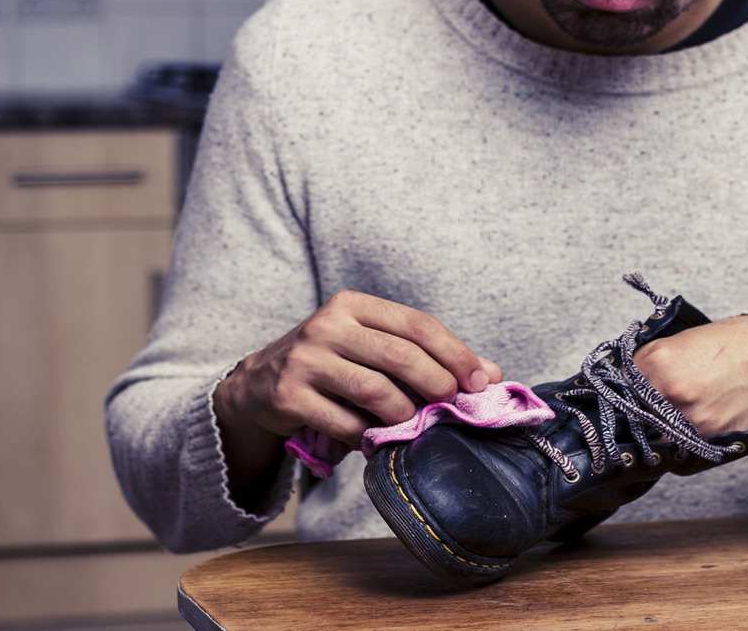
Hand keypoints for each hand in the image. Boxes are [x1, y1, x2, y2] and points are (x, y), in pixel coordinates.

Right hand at [213, 290, 501, 496]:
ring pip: (374, 390)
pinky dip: (368, 437)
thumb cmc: (332, 366)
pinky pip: (344, 423)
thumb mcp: (372, 349)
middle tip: (454, 405)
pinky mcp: (287, 395)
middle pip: (399, 355)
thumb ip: (426, 357)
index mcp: (354, 306)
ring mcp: (305, 360)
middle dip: (436, 383)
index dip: (455, 352)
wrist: (256, 386)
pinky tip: (375, 441)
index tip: (482, 380)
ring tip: (413, 426)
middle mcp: (327, 325)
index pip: (416, 324)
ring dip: (403, 415)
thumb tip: (491, 375)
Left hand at [633, 315, 747, 436]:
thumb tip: (632, 376)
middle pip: (635, 407)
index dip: (628, 378)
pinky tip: (696, 415)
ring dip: (660, 420)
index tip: (633, 380)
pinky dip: (682, 432)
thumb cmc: (744, 342)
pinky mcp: (709, 441)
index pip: (623, 378)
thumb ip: (656, 359)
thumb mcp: (689, 339)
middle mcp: (672, 394)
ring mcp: (690, 421)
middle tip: (655, 392)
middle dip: (641, 400)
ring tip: (682, 402)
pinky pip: (680, 441)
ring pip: (655, 428)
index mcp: (662, 361)